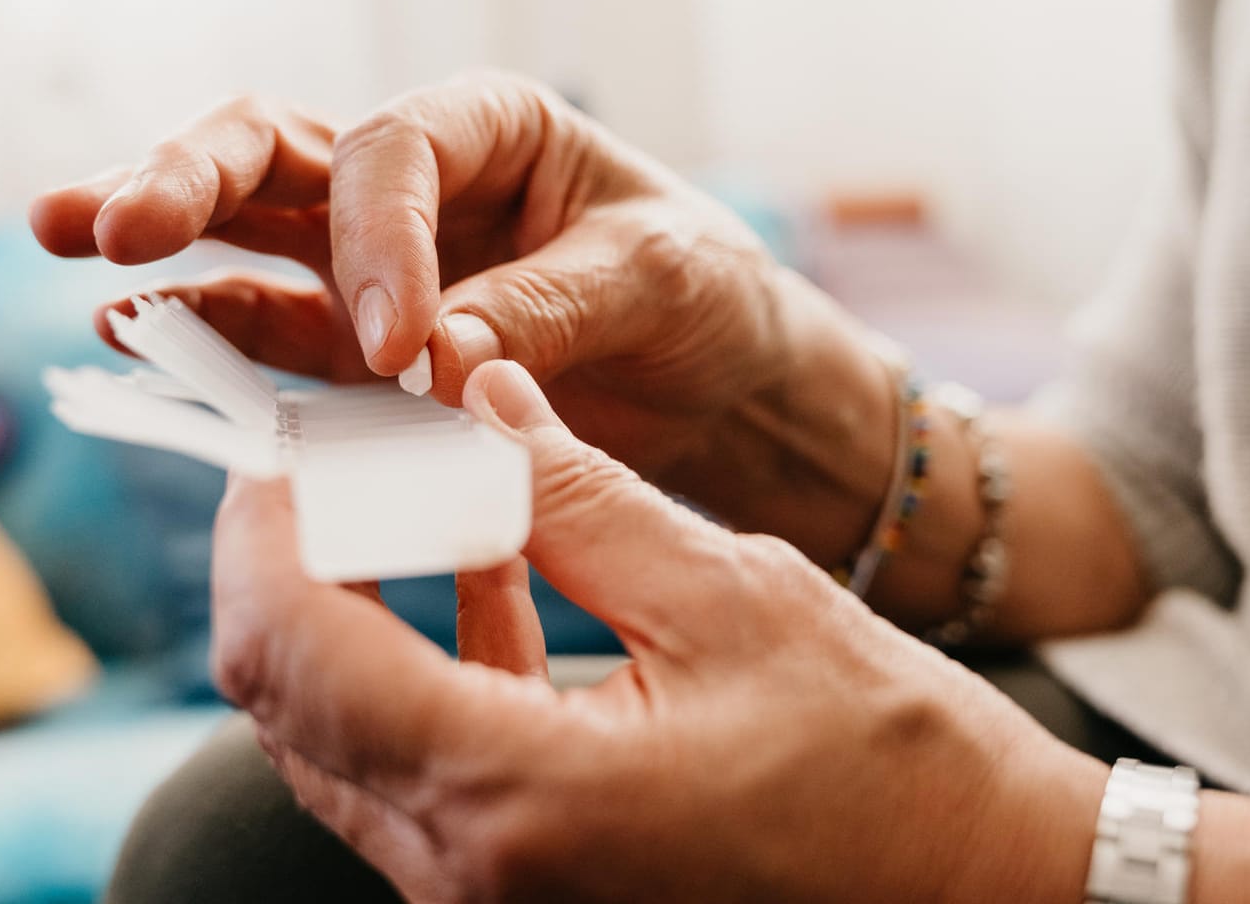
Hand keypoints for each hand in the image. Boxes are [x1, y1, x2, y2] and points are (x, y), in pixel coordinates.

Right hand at [28, 74, 800, 477]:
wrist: (719, 382)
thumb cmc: (701, 296)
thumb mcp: (657, 281)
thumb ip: (545, 310)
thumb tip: (432, 362)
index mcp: (490, 127)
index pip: (393, 154)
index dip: (377, 240)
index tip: (400, 347)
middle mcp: (415, 182)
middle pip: (274, 152)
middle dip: (189, 178)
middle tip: (114, 224)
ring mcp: (371, 262)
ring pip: (243, 229)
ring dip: (157, 242)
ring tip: (73, 251)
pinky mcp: (359, 347)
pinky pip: (272, 334)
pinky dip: (211, 339)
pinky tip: (137, 338)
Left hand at [211, 360, 1103, 901]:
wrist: (983, 897)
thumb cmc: (893, 766)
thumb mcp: (734, 597)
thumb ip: (580, 496)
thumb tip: (479, 396)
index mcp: (514, 796)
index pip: (292, 651)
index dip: (266, 527)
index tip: (294, 439)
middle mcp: (472, 873)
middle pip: (290, 702)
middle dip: (297, 559)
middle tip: (349, 453)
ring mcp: (491, 901)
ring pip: (344, 740)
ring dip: (358, 609)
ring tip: (426, 493)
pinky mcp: (526, 895)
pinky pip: (423, 776)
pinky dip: (429, 667)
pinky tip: (495, 575)